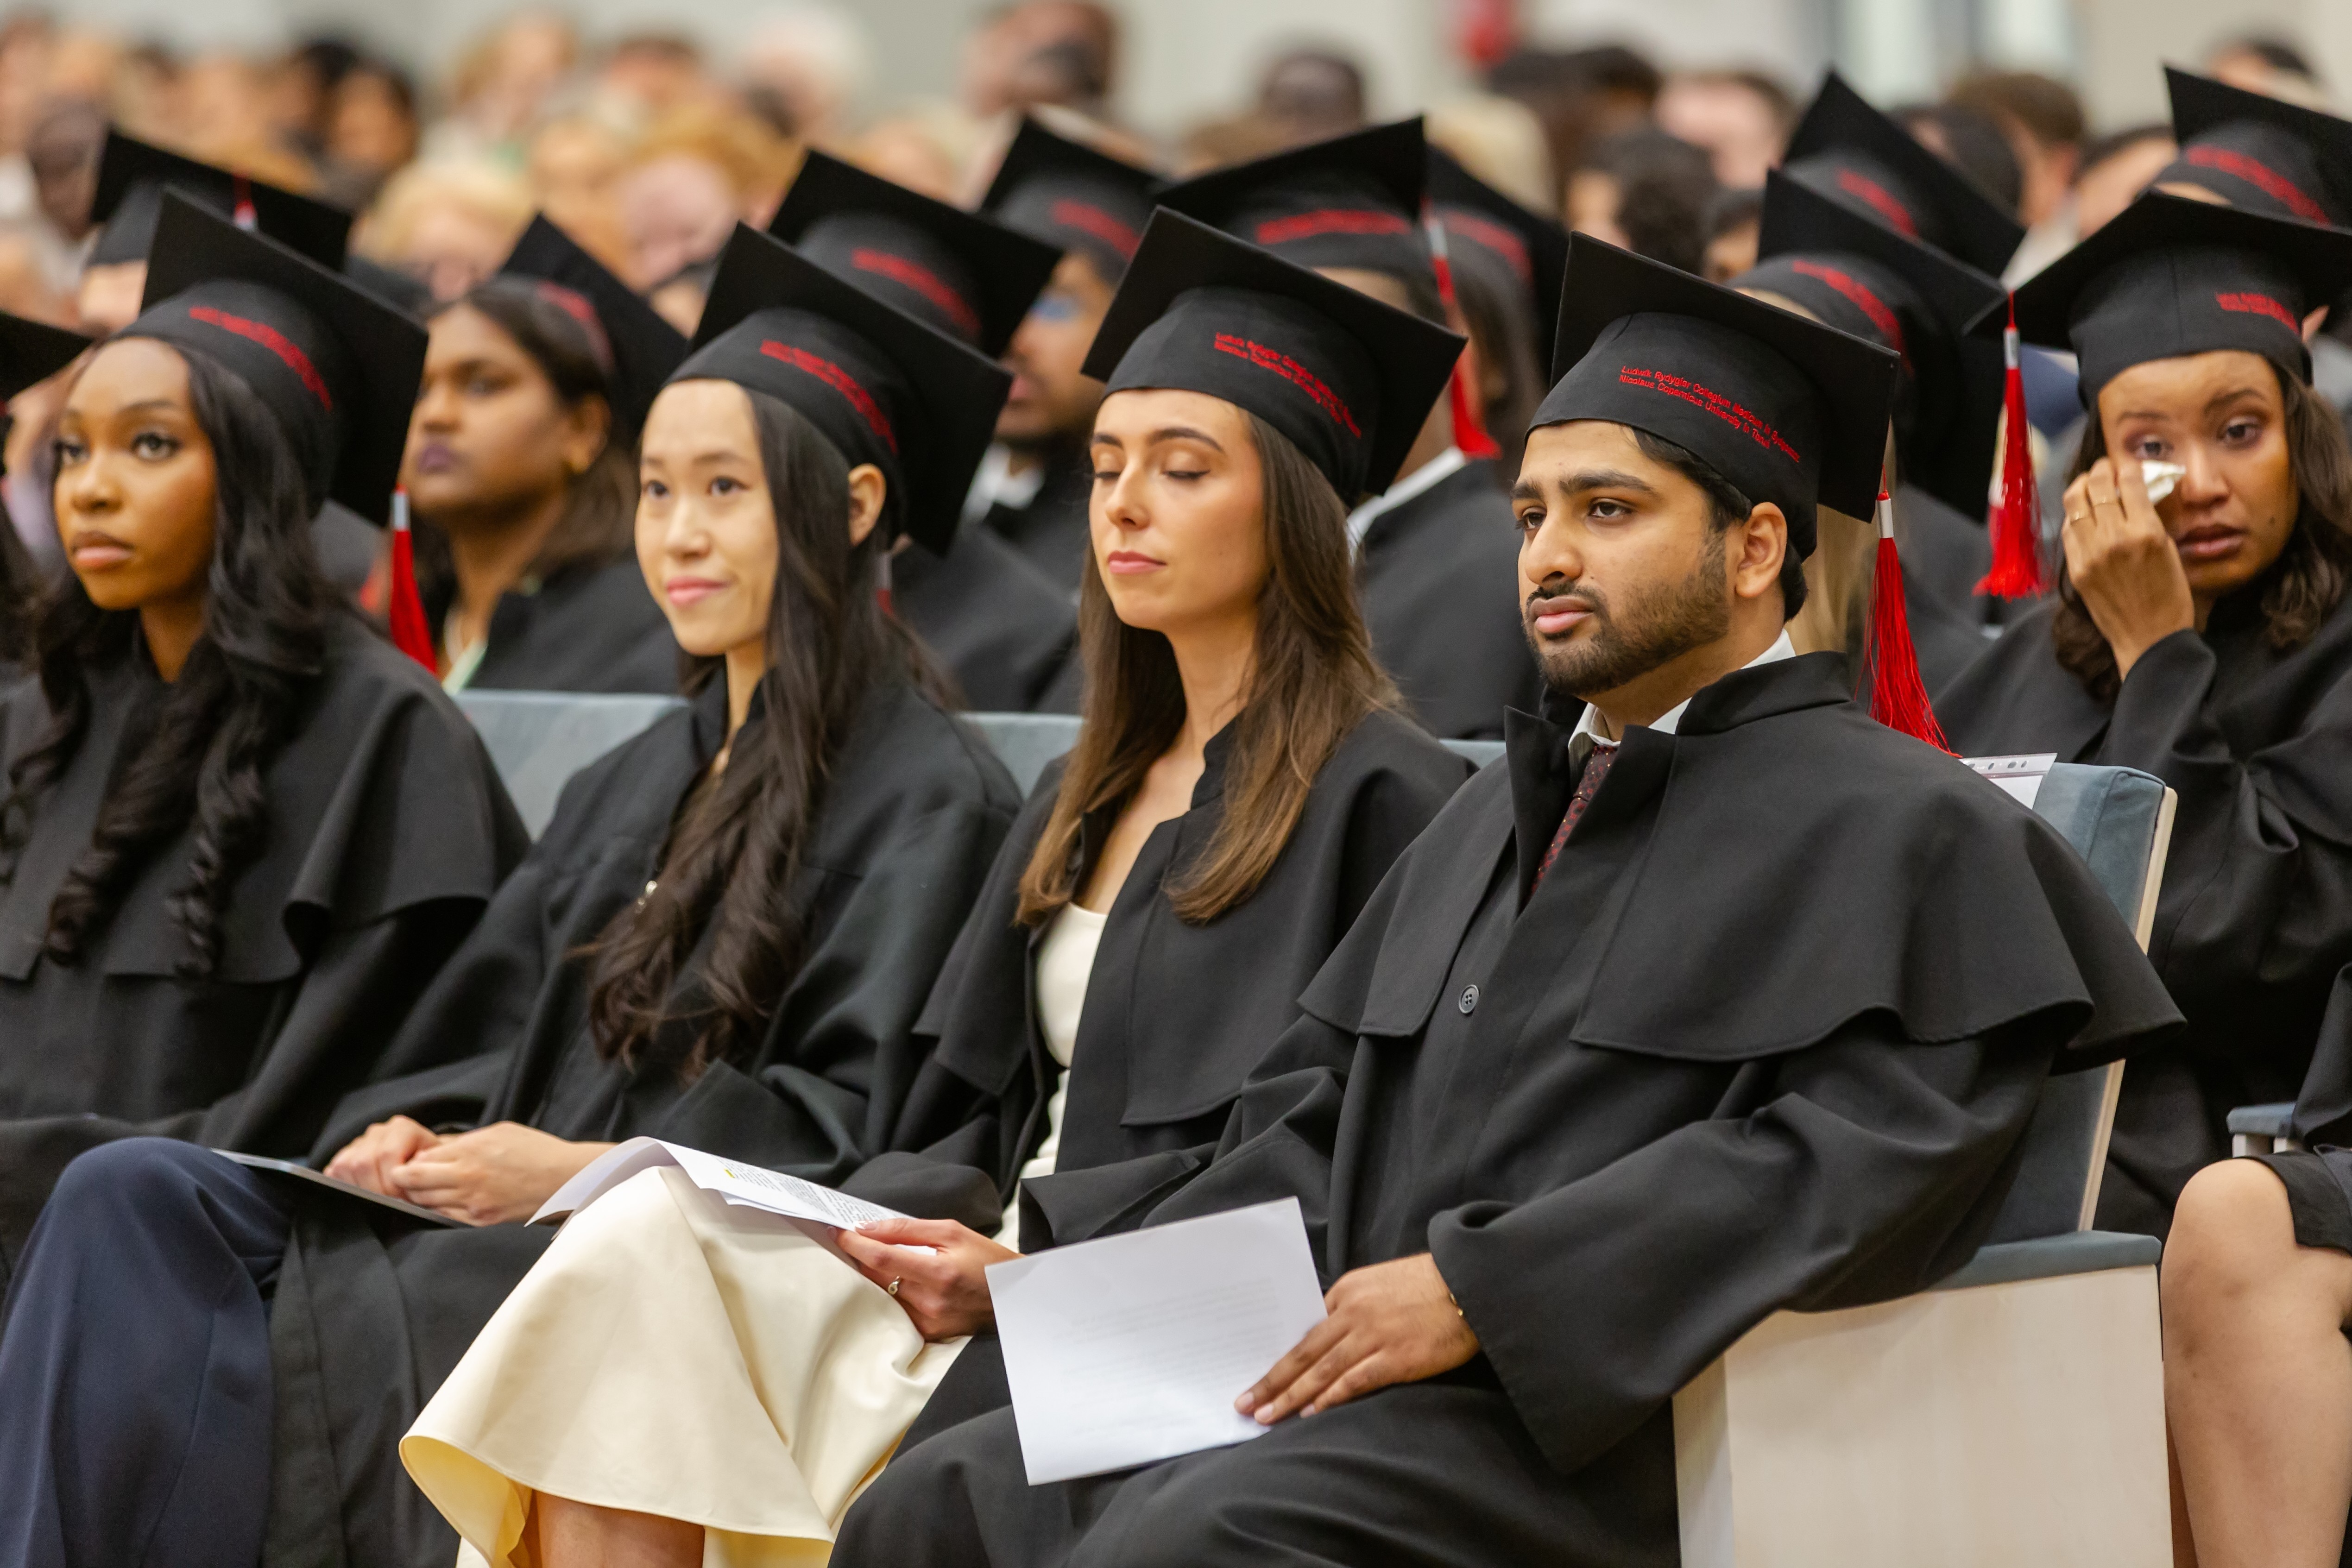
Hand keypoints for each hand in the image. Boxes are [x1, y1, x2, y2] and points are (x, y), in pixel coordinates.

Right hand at [323, 1115, 441, 1194]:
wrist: (427, 1165)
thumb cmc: (432, 1170)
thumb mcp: (435, 1170)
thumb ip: (423, 1173)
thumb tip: (406, 1184)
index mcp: (403, 1129)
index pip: (387, 1154)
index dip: (392, 1182)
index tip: (402, 1198)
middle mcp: (379, 1132)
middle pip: (363, 1162)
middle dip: (375, 1190)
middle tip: (389, 1205)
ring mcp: (359, 1142)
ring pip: (345, 1166)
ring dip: (360, 1190)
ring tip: (378, 1202)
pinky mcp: (345, 1155)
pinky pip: (334, 1170)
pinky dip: (344, 1187)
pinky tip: (361, 1196)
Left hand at [385, 1123, 612, 1224]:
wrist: (567, 1179)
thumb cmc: (536, 1151)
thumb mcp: (499, 1132)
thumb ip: (464, 1141)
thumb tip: (436, 1148)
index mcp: (470, 1150)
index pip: (418, 1159)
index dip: (411, 1161)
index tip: (414, 1162)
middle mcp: (466, 1177)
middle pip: (412, 1182)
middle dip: (404, 1181)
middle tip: (406, 1179)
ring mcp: (472, 1202)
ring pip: (424, 1203)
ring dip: (421, 1197)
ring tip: (429, 1190)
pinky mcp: (481, 1221)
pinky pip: (445, 1217)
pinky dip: (440, 1210)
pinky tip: (449, 1202)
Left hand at [836, 1216, 1017, 1340]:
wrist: (1015, 1297)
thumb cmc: (986, 1259)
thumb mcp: (953, 1232)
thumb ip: (908, 1229)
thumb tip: (868, 1228)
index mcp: (939, 1272)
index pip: (882, 1257)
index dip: (854, 1244)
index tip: (836, 1232)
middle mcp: (930, 1301)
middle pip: (876, 1277)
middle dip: (860, 1257)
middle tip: (849, 1240)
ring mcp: (928, 1322)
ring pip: (882, 1294)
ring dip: (873, 1276)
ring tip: (871, 1257)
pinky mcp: (928, 1334)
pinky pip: (896, 1310)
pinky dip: (889, 1293)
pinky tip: (893, 1280)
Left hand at [1236, 1253, 1477, 1424]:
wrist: (1470, 1282)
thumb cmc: (1425, 1286)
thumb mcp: (1378, 1285)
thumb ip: (1350, 1309)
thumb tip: (1323, 1338)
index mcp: (1346, 1292)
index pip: (1304, 1329)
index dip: (1278, 1356)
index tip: (1256, 1376)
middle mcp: (1352, 1312)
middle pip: (1303, 1352)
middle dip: (1271, 1381)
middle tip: (1245, 1403)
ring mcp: (1373, 1335)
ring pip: (1321, 1370)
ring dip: (1290, 1395)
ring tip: (1267, 1416)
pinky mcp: (1396, 1357)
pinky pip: (1354, 1381)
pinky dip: (1329, 1398)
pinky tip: (1311, 1413)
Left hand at [2061, 457, 2195, 679]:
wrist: (2148, 638)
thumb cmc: (2170, 597)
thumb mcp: (2171, 551)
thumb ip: (2151, 521)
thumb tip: (2137, 494)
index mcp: (2145, 532)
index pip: (2130, 482)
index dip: (2127, 467)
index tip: (2127, 463)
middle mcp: (2114, 539)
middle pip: (2097, 487)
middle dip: (2101, 470)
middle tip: (2105, 468)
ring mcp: (2090, 554)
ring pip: (2075, 504)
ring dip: (2083, 487)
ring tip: (2090, 484)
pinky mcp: (2075, 569)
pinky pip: (2068, 530)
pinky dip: (2075, 516)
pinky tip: (2083, 514)